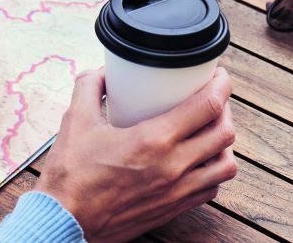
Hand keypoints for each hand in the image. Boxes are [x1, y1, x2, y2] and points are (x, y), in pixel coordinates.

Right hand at [35, 68, 237, 241]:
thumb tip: (102, 72)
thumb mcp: (76, 120)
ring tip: (212, 130)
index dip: (221, 85)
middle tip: (214, 97)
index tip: (218, 75)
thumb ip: (89, 87)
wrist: (67, 220)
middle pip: (224, 133)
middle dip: (225, 109)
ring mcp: (177, 191)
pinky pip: (211, 189)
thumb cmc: (71, 173)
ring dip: (224, 143)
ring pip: (226, 165)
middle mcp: (174, 166)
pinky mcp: (174, 209)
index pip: (207, 106)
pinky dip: (213, 171)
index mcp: (154, 140)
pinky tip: (200, 161)